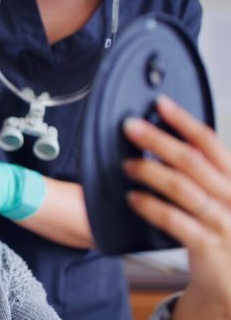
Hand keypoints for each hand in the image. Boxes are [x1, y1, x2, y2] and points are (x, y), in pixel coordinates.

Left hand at [123, 95, 230, 318]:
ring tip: (127, 164)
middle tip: (130, 127)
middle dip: (158, 139)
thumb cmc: (222, 234)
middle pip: (192, 161)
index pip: (211, 143)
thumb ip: (202, 175)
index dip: (184, 121)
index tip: (161, 104)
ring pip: (182, 188)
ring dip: (150, 172)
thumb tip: (169, 143)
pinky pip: (175, 220)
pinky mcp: (208, 245)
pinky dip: (151, 206)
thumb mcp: (220, 199)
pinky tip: (132, 199)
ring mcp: (223, 222)